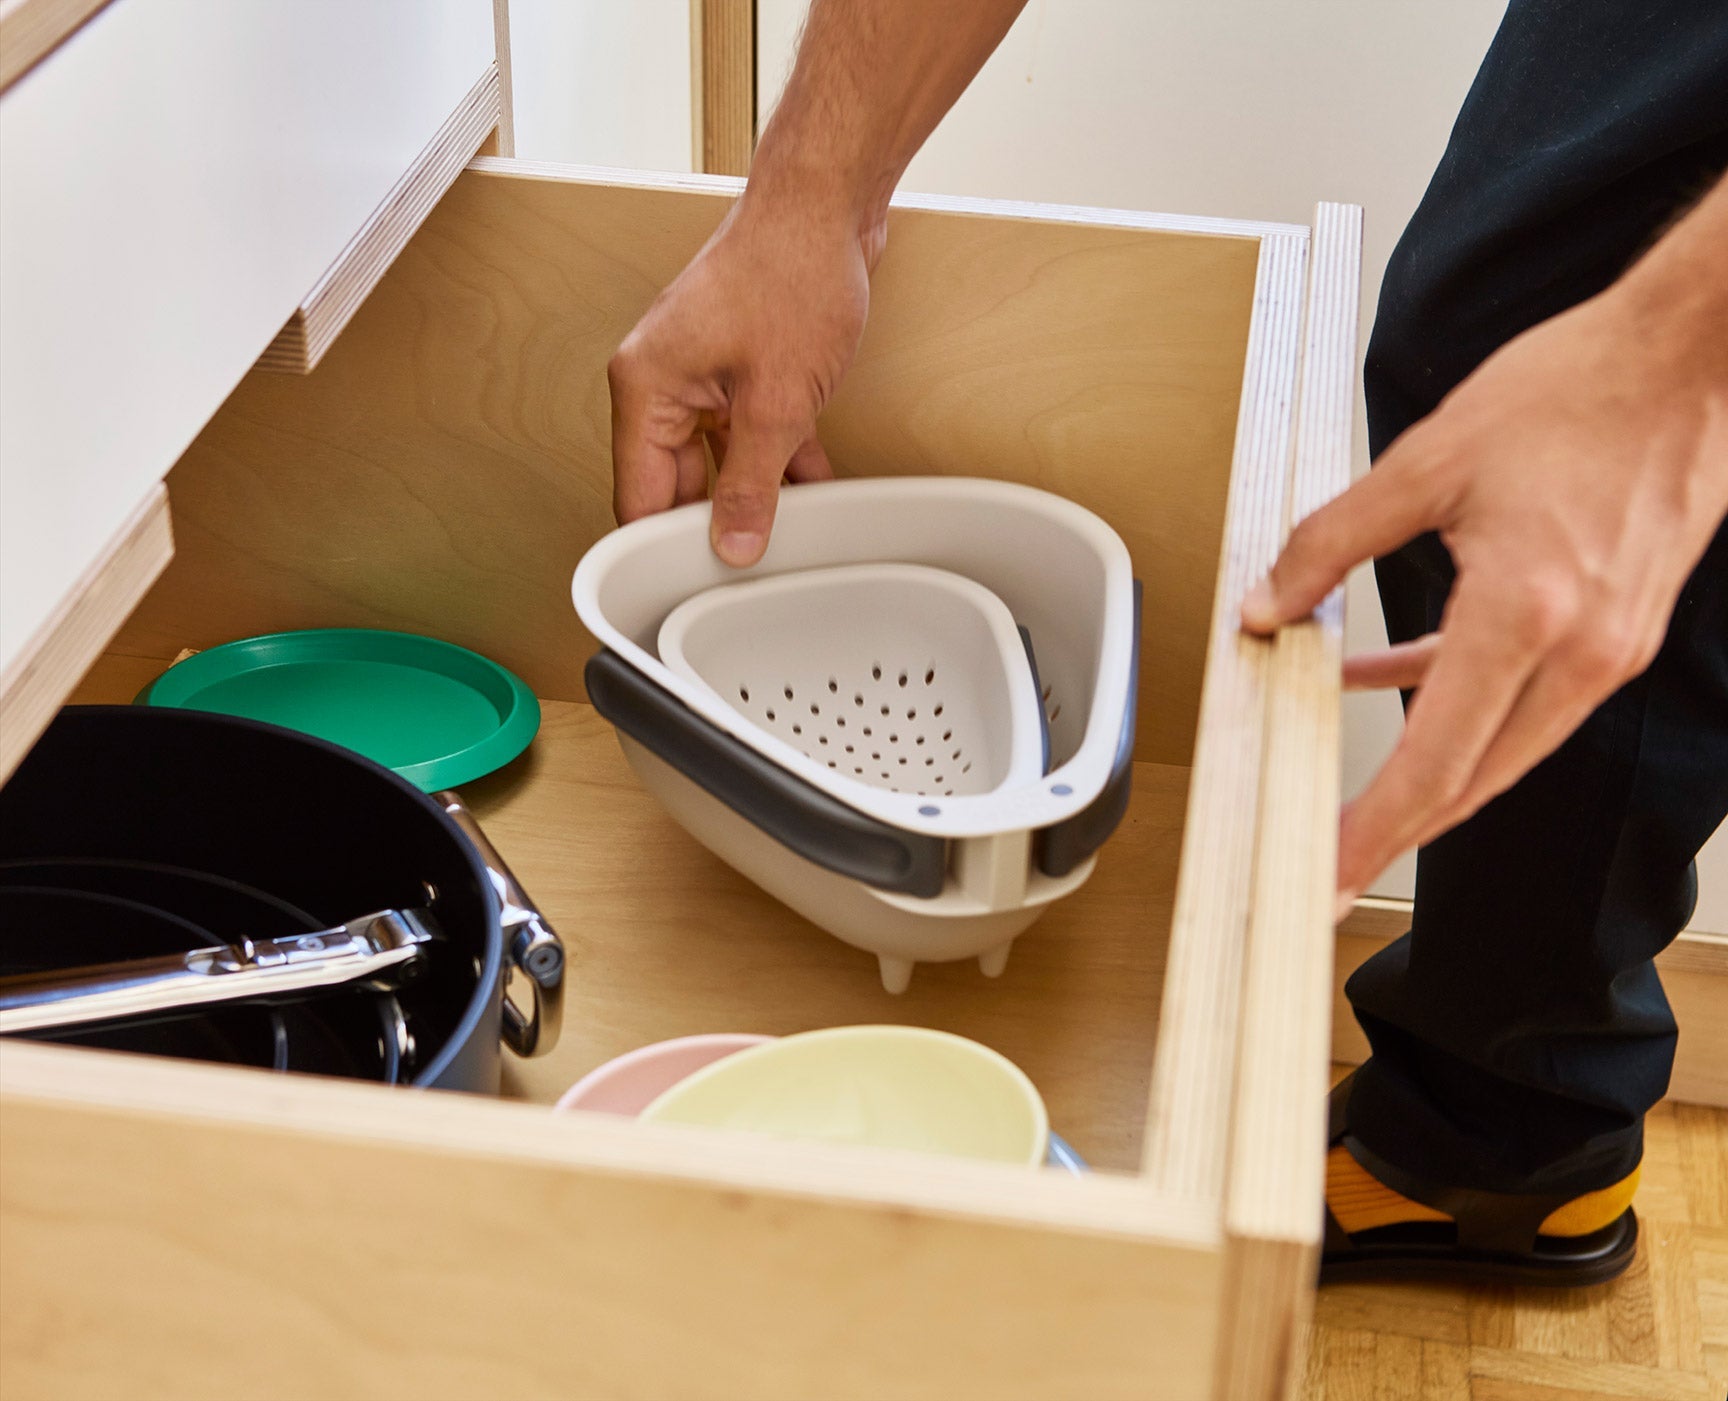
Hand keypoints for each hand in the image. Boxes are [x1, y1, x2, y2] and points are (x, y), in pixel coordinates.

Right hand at [607, 197, 882, 565]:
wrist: (828, 205)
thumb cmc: (790, 273)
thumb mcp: (777, 403)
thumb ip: (751, 484)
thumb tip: (733, 545)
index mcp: (645, 389)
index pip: (636, 496)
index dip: (660, 549)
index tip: (684, 591)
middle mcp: (662, 382)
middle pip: (674, 484)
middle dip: (713, 524)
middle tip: (747, 569)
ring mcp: (702, 375)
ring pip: (717, 461)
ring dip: (754, 494)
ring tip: (785, 536)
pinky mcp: (739, 368)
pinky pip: (748, 432)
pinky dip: (777, 460)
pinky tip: (812, 492)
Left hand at [1242, 287, 1727, 912]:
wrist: (1694, 355)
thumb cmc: (1577, 391)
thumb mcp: (1424, 462)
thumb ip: (1329, 543)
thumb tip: (1267, 606)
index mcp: (1528, 614)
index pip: (1434, 759)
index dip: (1374, 828)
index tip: (1330, 873)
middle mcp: (1582, 650)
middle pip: (1473, 779)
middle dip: (1396, 831)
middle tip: (1332, 865)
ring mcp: (1611, 646)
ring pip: (1501, 745)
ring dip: (1426, 771)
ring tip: (1351, 794)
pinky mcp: (1619, 628)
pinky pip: (1524, 694)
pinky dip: (1455, 700)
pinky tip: (1380, 675)